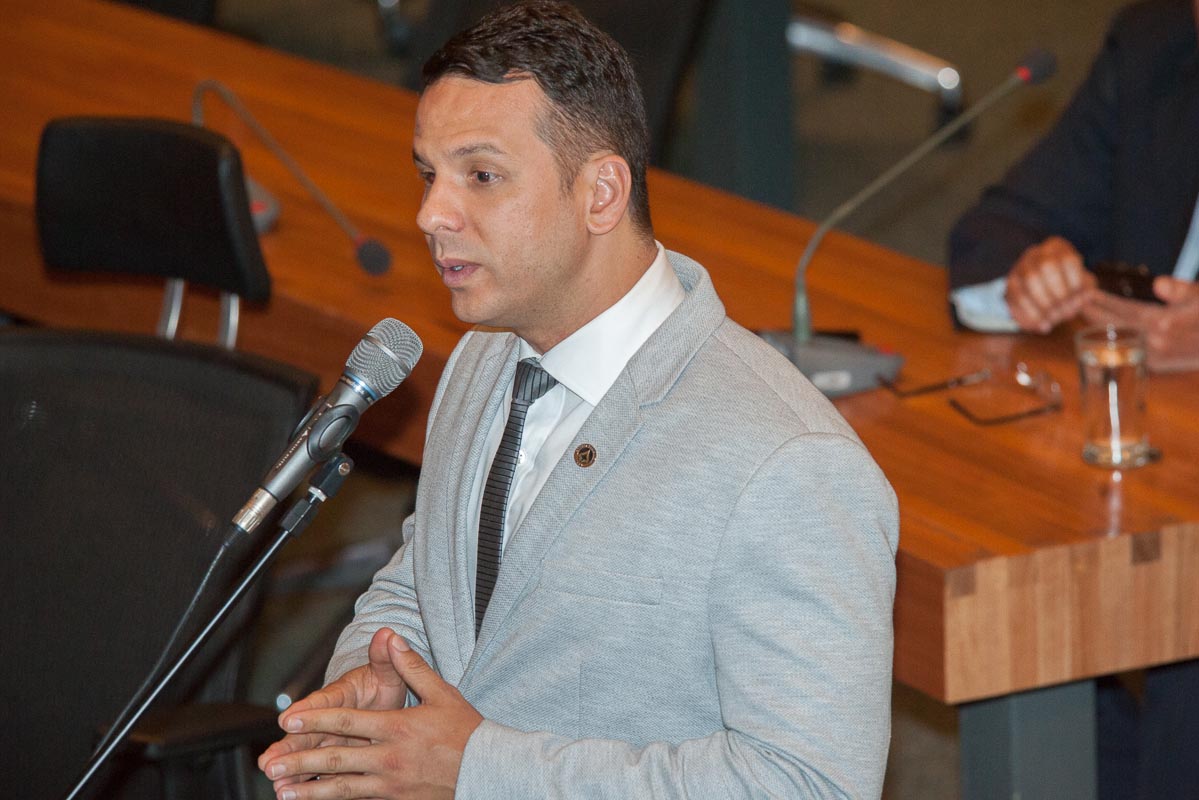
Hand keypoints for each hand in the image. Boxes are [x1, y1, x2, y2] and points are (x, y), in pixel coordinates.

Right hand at [257, 628, 410, 787]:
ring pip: (307, 754)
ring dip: (292, 769)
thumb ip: (384, 657)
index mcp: (340, 694)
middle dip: (288, 748)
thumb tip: (386, 634)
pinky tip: (292, 795)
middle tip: (269, 762)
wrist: (381, 699)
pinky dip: (307, 783)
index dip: (306, 711)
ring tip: (278, 784)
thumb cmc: (381, 683)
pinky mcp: (333, 755)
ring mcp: (328, 738)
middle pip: (305, 733)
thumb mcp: (385, 671)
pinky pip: (319, 770)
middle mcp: (328, 717)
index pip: (322, 701)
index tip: (288, 719)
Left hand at [259, 634, 483, 799]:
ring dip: (310, 791)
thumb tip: (392, 637)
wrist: (488, 771)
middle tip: (270, 765)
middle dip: (300, 761)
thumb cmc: (466, 731)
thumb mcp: (441, 693)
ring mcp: (391, 785)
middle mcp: (389, 758)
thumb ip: (411, 666)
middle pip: (336, 758)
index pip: (346, 722)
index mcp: (397, 727)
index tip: (286, 722)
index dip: (314, 720)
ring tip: (283, 793)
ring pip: (342, 788)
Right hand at [1004, 236, 1096, 331]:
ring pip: (1029, 281)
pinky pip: (1017, 298)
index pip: (1068, 259)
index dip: (1076, 281)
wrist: (1042, 290)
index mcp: (1057, 247)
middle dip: (1059, 293)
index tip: (1081, 298)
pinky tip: (1043, 326)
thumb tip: (1085, 298)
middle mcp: (1036, 253)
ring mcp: (1019, 267)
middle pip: (1046, 267)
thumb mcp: (1082, 284)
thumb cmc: (1067, 285)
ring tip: (1055, 320)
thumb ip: (1086, 290)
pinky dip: (1031, 315)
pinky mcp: (1009, 284)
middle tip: (1067, 311)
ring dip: (1044, 304)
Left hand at [1084, 276, 1198, 370]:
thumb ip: (1179, 289)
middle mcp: (1157, 343)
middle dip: (1095, 314)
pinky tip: (1104, 333)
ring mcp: (1156, 357)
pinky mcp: (1158, 366)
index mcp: (1165, 324)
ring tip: (1084, 315)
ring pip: (1120, 340)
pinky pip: (1128, 351)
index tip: (1088, 293)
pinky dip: (1114, 341)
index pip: (1126, 310)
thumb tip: (1158, 284)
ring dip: (1101, 328)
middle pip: (1117, 327)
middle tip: (1074, 302)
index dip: (1105, 302)